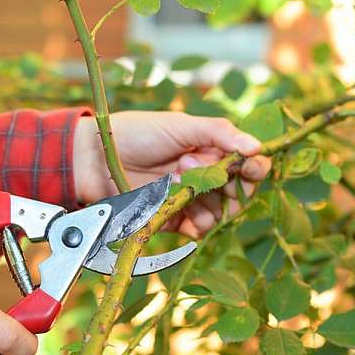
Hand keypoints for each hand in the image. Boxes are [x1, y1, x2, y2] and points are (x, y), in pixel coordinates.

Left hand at [73, 111, 271, 237]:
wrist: (97, 158)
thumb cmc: (137, 133)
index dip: (254, 168)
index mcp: (211, 151)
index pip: (247, 166)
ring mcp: (190, 200)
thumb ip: (219, 133)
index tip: (251, 166)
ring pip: (220, 213)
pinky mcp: (173, 219)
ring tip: (174, 177)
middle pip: (238, 194)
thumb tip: (257, 146)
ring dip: (204, 198)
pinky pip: (198, 229)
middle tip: (192, 165)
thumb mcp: (181, 125)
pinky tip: (178, 204)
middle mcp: (205, 176)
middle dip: (226, 183)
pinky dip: (196, 221)